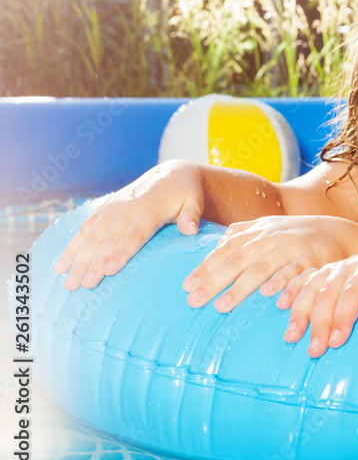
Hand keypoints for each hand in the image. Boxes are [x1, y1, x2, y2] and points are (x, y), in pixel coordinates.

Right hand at [54, 160, 204, 290]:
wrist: (170, 174)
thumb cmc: (185, 193)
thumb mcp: (194, 201)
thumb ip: (191, 215)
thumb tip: (191, 231)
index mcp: (148, 211)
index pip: (133, 236)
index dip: (120, 253)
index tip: (108, 271)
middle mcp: (126, 210)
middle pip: (107, 241)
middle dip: (92, 264)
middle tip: (80, 286)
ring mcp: (112, 209)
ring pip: (91, 237)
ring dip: (76, 259)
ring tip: (67, 282)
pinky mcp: (104, 210)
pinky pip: (84, 230)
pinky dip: (71, 247)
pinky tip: (60, 266)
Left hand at [183, 215, 357, 311]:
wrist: (343, 232)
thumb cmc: (302, 234)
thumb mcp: (273, 226)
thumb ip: (246, 231)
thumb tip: (218, 240)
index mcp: (261, 230)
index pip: (228, 248)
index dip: (206, 266)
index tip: (186, 285)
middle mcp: (275, 237)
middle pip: (240, 260)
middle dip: (215, 280)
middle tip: (194, 300)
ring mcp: (295, 248)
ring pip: (263, 268)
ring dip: (241, 287)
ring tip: (222, 306)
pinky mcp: (315, 261)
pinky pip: (296, 273)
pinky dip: (282, 283)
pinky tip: (268, 296)